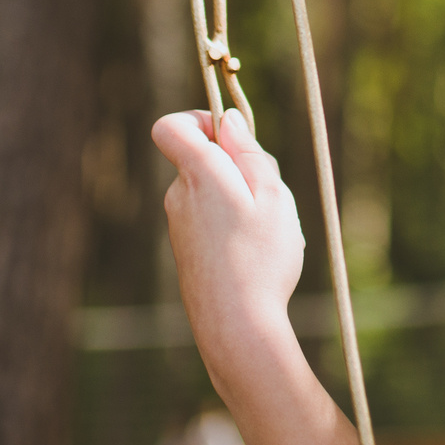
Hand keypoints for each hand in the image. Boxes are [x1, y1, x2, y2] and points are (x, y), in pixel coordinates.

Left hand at [153, 108, 305, 353]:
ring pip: (210, 191)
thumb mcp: (273, 196)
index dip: (198, 118)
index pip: (170, 126)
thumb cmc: (260, 259)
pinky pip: (210, 219)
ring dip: (240, 199)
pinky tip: (256, 254)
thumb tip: (228, 121)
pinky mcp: (185, 249)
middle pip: (201, 159)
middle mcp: (179, 196)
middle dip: (236, 164)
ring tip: (268, 232)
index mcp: (199, 175)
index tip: (231, 134)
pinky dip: (233, 225)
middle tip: (270, 195)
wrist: (235, 326)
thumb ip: (249, 153)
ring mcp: (179, 225)